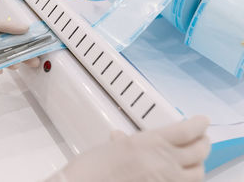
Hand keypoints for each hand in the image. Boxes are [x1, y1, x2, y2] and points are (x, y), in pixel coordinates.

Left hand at [0, 12, 39, 67]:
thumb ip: (8, 27)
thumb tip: (26, 29)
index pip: (18, 38)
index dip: (29, 43)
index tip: (40, 46)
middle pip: (14, 52)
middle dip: (25, 57)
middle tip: (35, 62)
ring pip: (4, 61)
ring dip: (12, 63)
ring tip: (18, 64)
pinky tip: (0, 68)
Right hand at [46, 116, 209, 181]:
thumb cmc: (95, 169)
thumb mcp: (111, 149)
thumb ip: (124, 143)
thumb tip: (121, 139)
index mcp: (151, 142)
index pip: (187, 129)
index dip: (199, 124)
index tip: (202, 121)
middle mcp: (165, 161)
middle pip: (200, 150)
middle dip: (203, 143)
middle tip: (202, 139)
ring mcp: (167, 181)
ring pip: (199, 172)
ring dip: (199, 164)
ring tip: (194, 159)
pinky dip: (186, 180)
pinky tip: (182, 177)